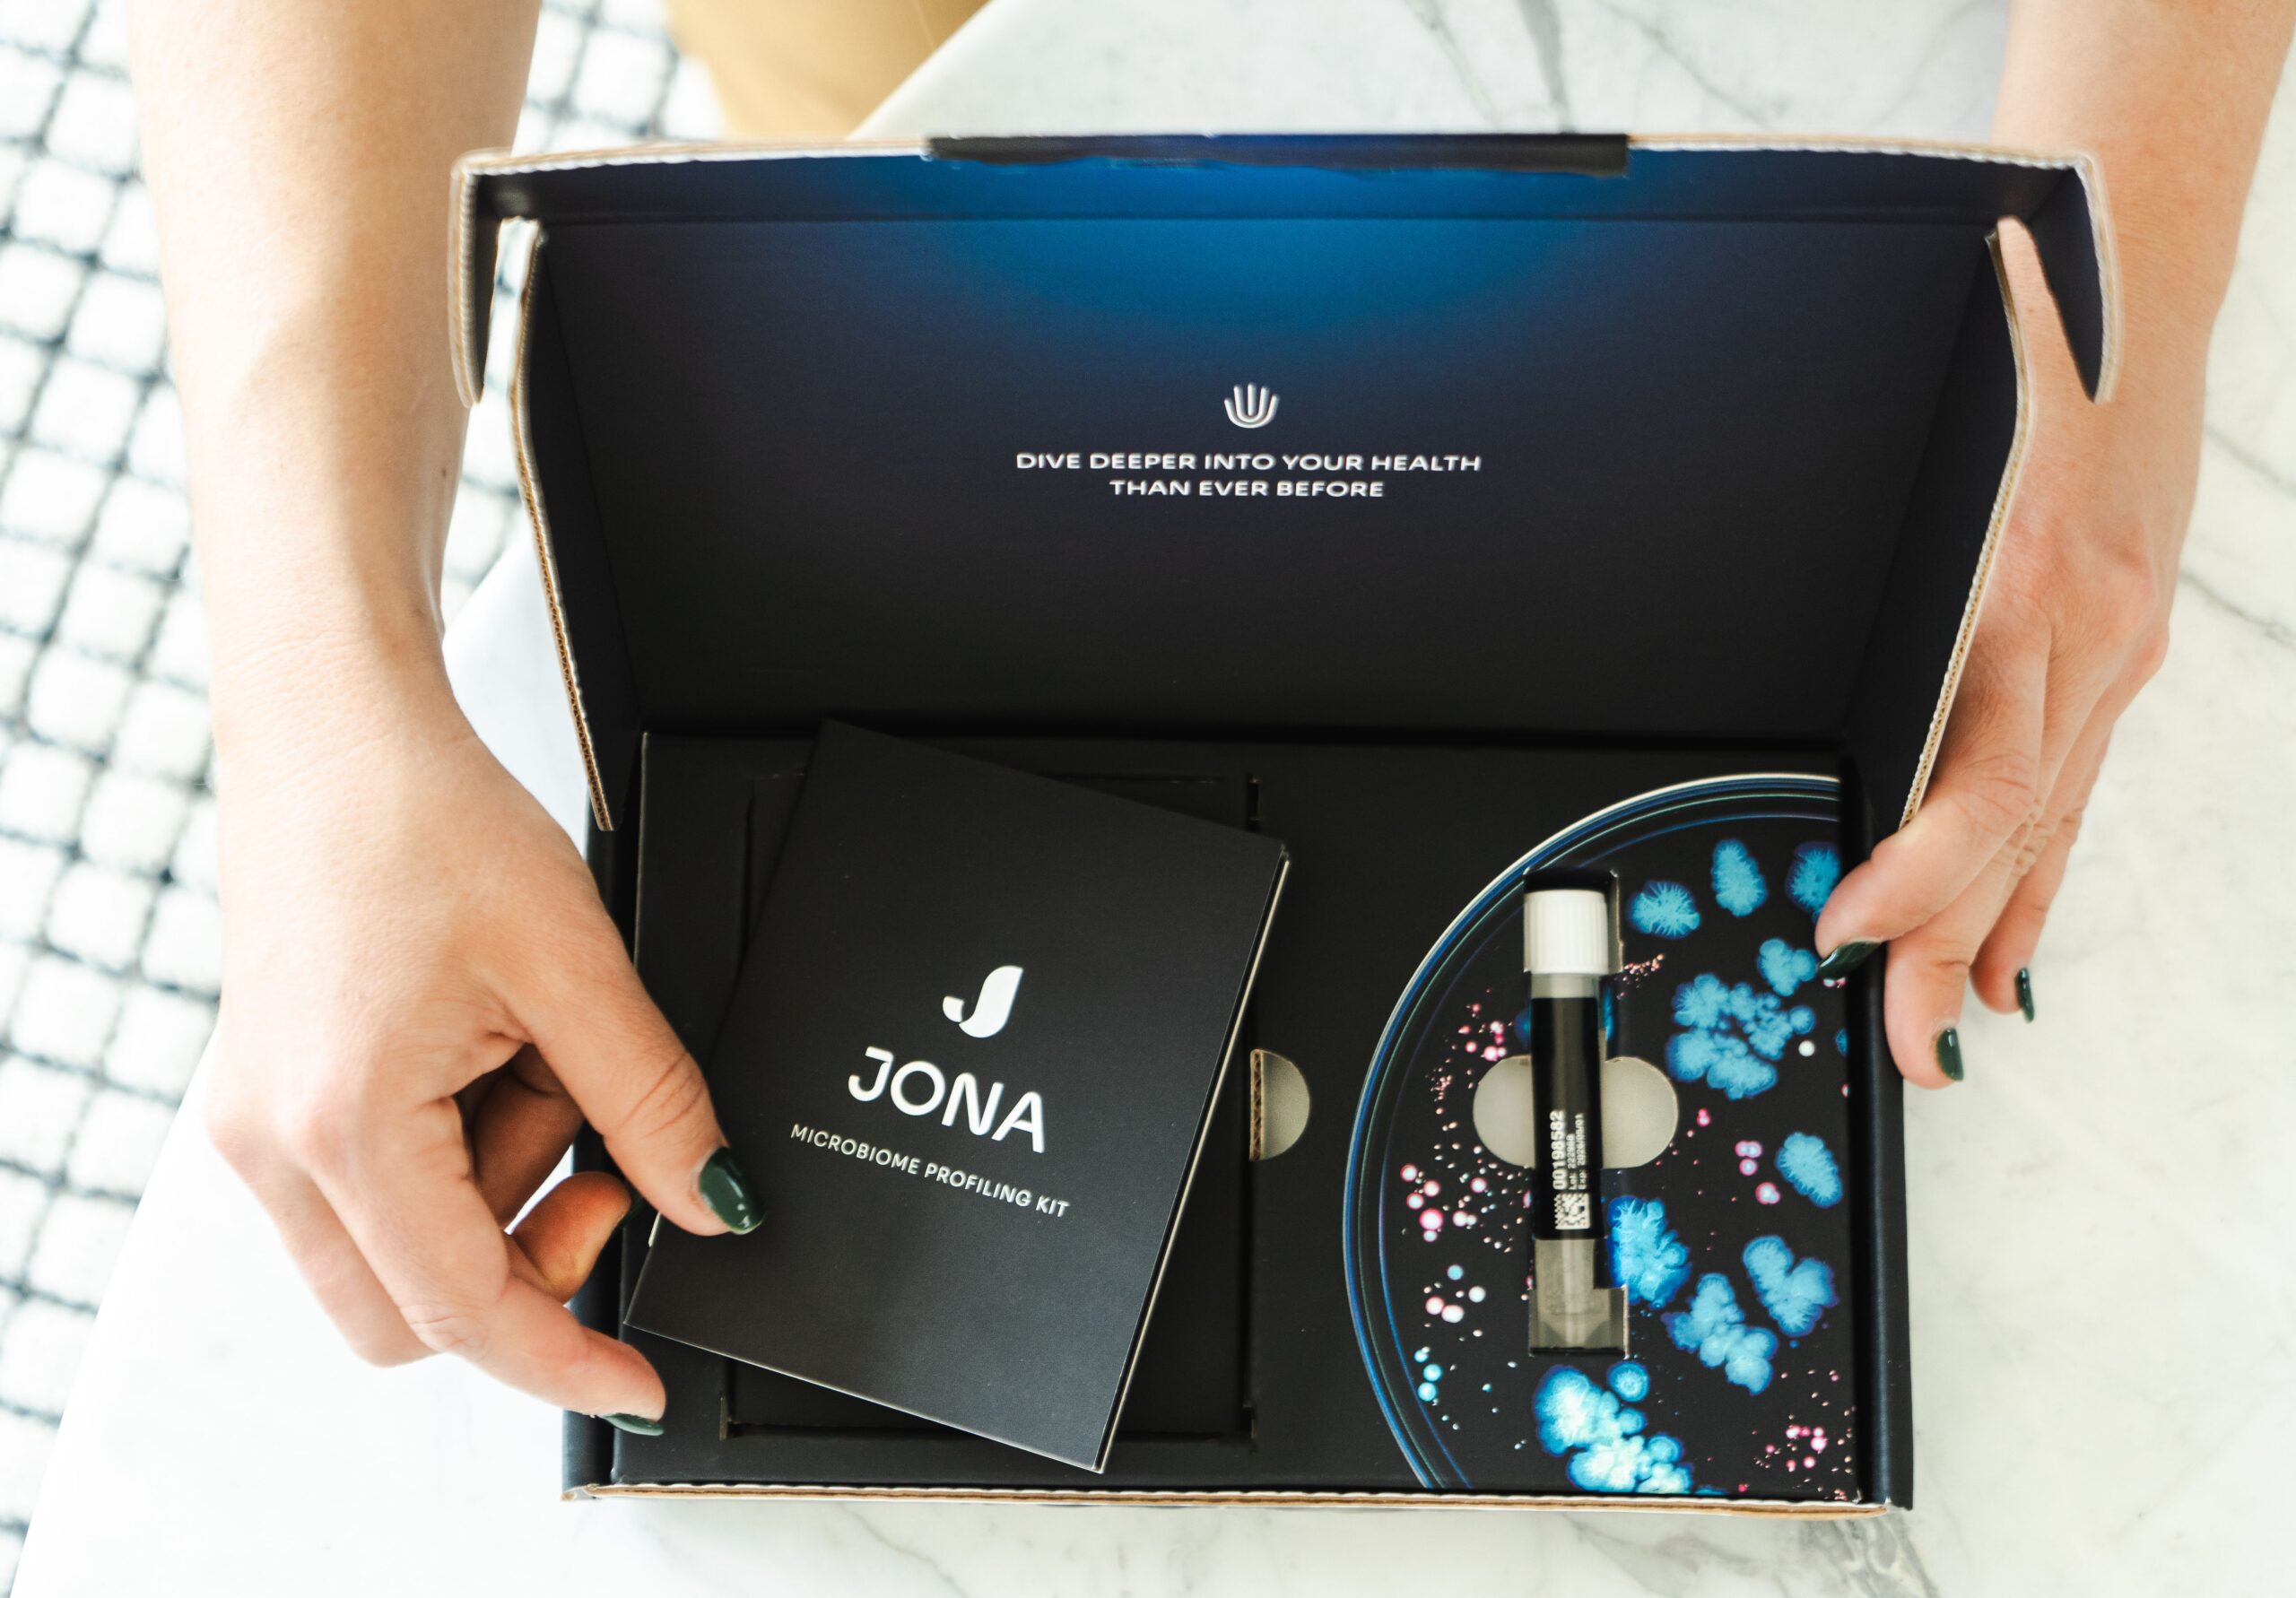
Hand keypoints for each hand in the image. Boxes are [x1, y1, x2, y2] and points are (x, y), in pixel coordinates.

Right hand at [203, 648, 756, 1426]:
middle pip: (417, 1311)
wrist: (340, 734)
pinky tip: (500, 1055)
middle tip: (609, 1170)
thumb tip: (711, 1203)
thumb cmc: (430, 821)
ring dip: (503, 1189)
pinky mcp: (280, 1098)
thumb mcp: (576, 968)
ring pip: (403, 1250)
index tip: (639, 1386)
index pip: (464, 1312)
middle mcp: (277, 1146)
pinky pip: (383, 1185)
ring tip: (543, 1059)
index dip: (565, 1363)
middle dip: (534, 1267)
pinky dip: (464, 1151)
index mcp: (345, 1125)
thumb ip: (651, 1104)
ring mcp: (267, 1126)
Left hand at [1813, 223, 2194, 1085]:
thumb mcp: (1938, 419)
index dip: (1921, 867)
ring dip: (1993, 936)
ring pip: (2045, 822)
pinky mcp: (2121, 640)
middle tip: (1903, 1045)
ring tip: (1946, 1029)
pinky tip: (2010, 950)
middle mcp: (2078, 627)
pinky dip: (2037, 877)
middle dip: (1949, 946)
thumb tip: (1783, 626)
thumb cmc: (2016, 322)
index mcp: (2023, 581)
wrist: (2129, 257)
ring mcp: (2111, 641)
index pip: (1981, 771)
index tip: (1852, 926)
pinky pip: (2074, 786)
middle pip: (2011, 827)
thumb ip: (1874, 528)